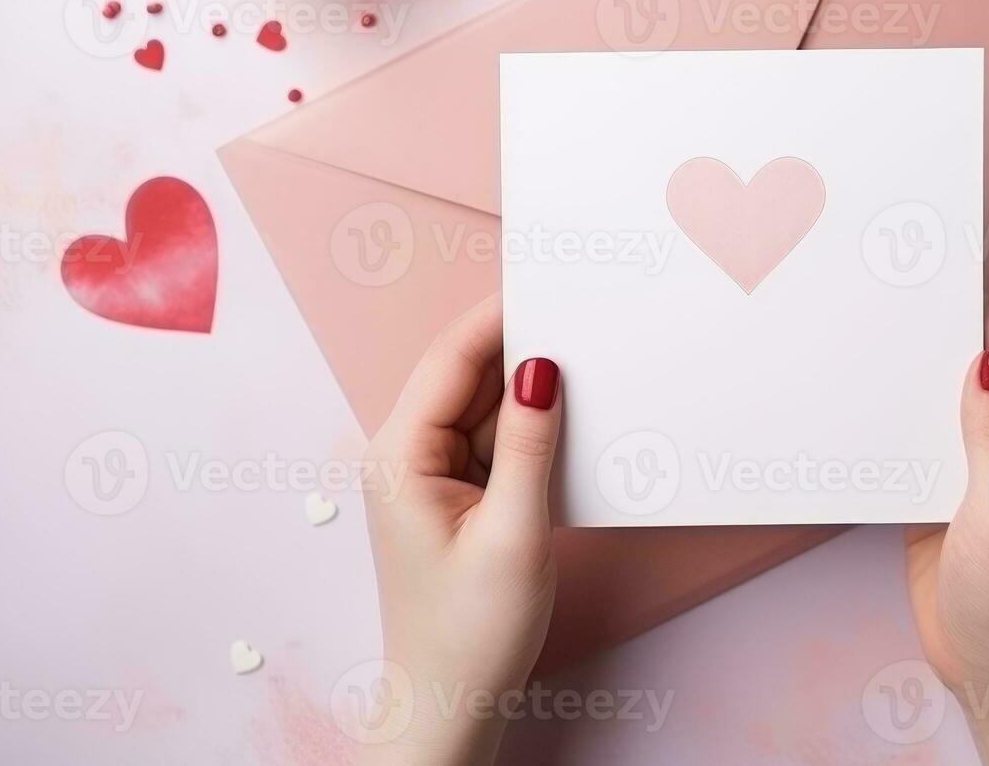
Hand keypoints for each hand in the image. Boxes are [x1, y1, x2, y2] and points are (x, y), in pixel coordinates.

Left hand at [361, 294, 561, 765]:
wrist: (451, 706)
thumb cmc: (470, 633)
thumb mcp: (514, 533)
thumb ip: (528, 444)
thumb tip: (541, 368)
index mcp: (400, 457)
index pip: (451, 361)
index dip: (496, 316)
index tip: (545, 281)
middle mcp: (406, 457)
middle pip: (467, 378)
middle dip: (521, 351)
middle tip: (583, 321)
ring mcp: (429, 477)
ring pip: (484, 409)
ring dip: (529, 395)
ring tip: (587, 372)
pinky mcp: (454, 497)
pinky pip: (494, 443)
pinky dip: (528, 433)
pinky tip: (567, 428)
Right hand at [905, 313, 988, 764]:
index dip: (978, 322)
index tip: (926, 289)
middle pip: (986, 375)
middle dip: (942, 346)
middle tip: (882, 312)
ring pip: (953, 407)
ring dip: (918, 385)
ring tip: (863, 349)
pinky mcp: (954, 497)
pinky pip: (928, 445)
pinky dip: (902, 427)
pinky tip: (865, 410)